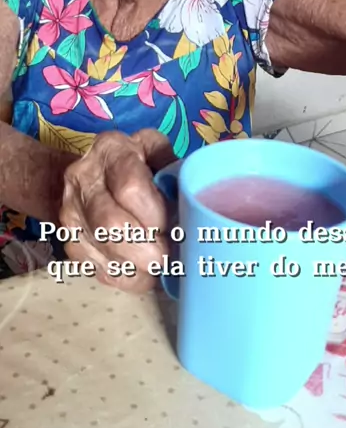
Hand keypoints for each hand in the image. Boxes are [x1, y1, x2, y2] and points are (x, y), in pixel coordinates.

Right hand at [59, 129, 176, 291]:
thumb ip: (174, 168)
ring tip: (162, 265)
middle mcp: (83, 179)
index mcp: (111, 150)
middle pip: (110, 224)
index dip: (154, 213)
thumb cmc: (137, 162)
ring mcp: (71, 212)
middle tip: (170, 256)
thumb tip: (192, 201)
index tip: (172, 225)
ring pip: (103, 251)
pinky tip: (146, 272)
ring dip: (139, 266)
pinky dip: (128, 277)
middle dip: (146, 247)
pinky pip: (99, 269)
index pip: (130, 188)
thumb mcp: (157, 152)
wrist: (91, 173)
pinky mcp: (71, 242)